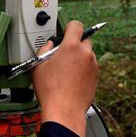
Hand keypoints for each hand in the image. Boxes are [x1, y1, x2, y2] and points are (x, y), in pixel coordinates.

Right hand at [31, 20, 98, 136]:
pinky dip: (84, 69)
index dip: (69, 27)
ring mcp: (93, 65)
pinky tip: (72, 79)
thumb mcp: (38, 66)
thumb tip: (49, 45)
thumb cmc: (50, 91)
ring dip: (80, 57)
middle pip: (84, 39)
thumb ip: (44, 49)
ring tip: (66, 70)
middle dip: (75, 44)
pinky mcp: (96, 76)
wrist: (64, 111)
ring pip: (88, 54)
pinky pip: (90, 66)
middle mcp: (85, 54)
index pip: (76, 25)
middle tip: (63, 54)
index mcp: (71, 47)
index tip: (65, 32)